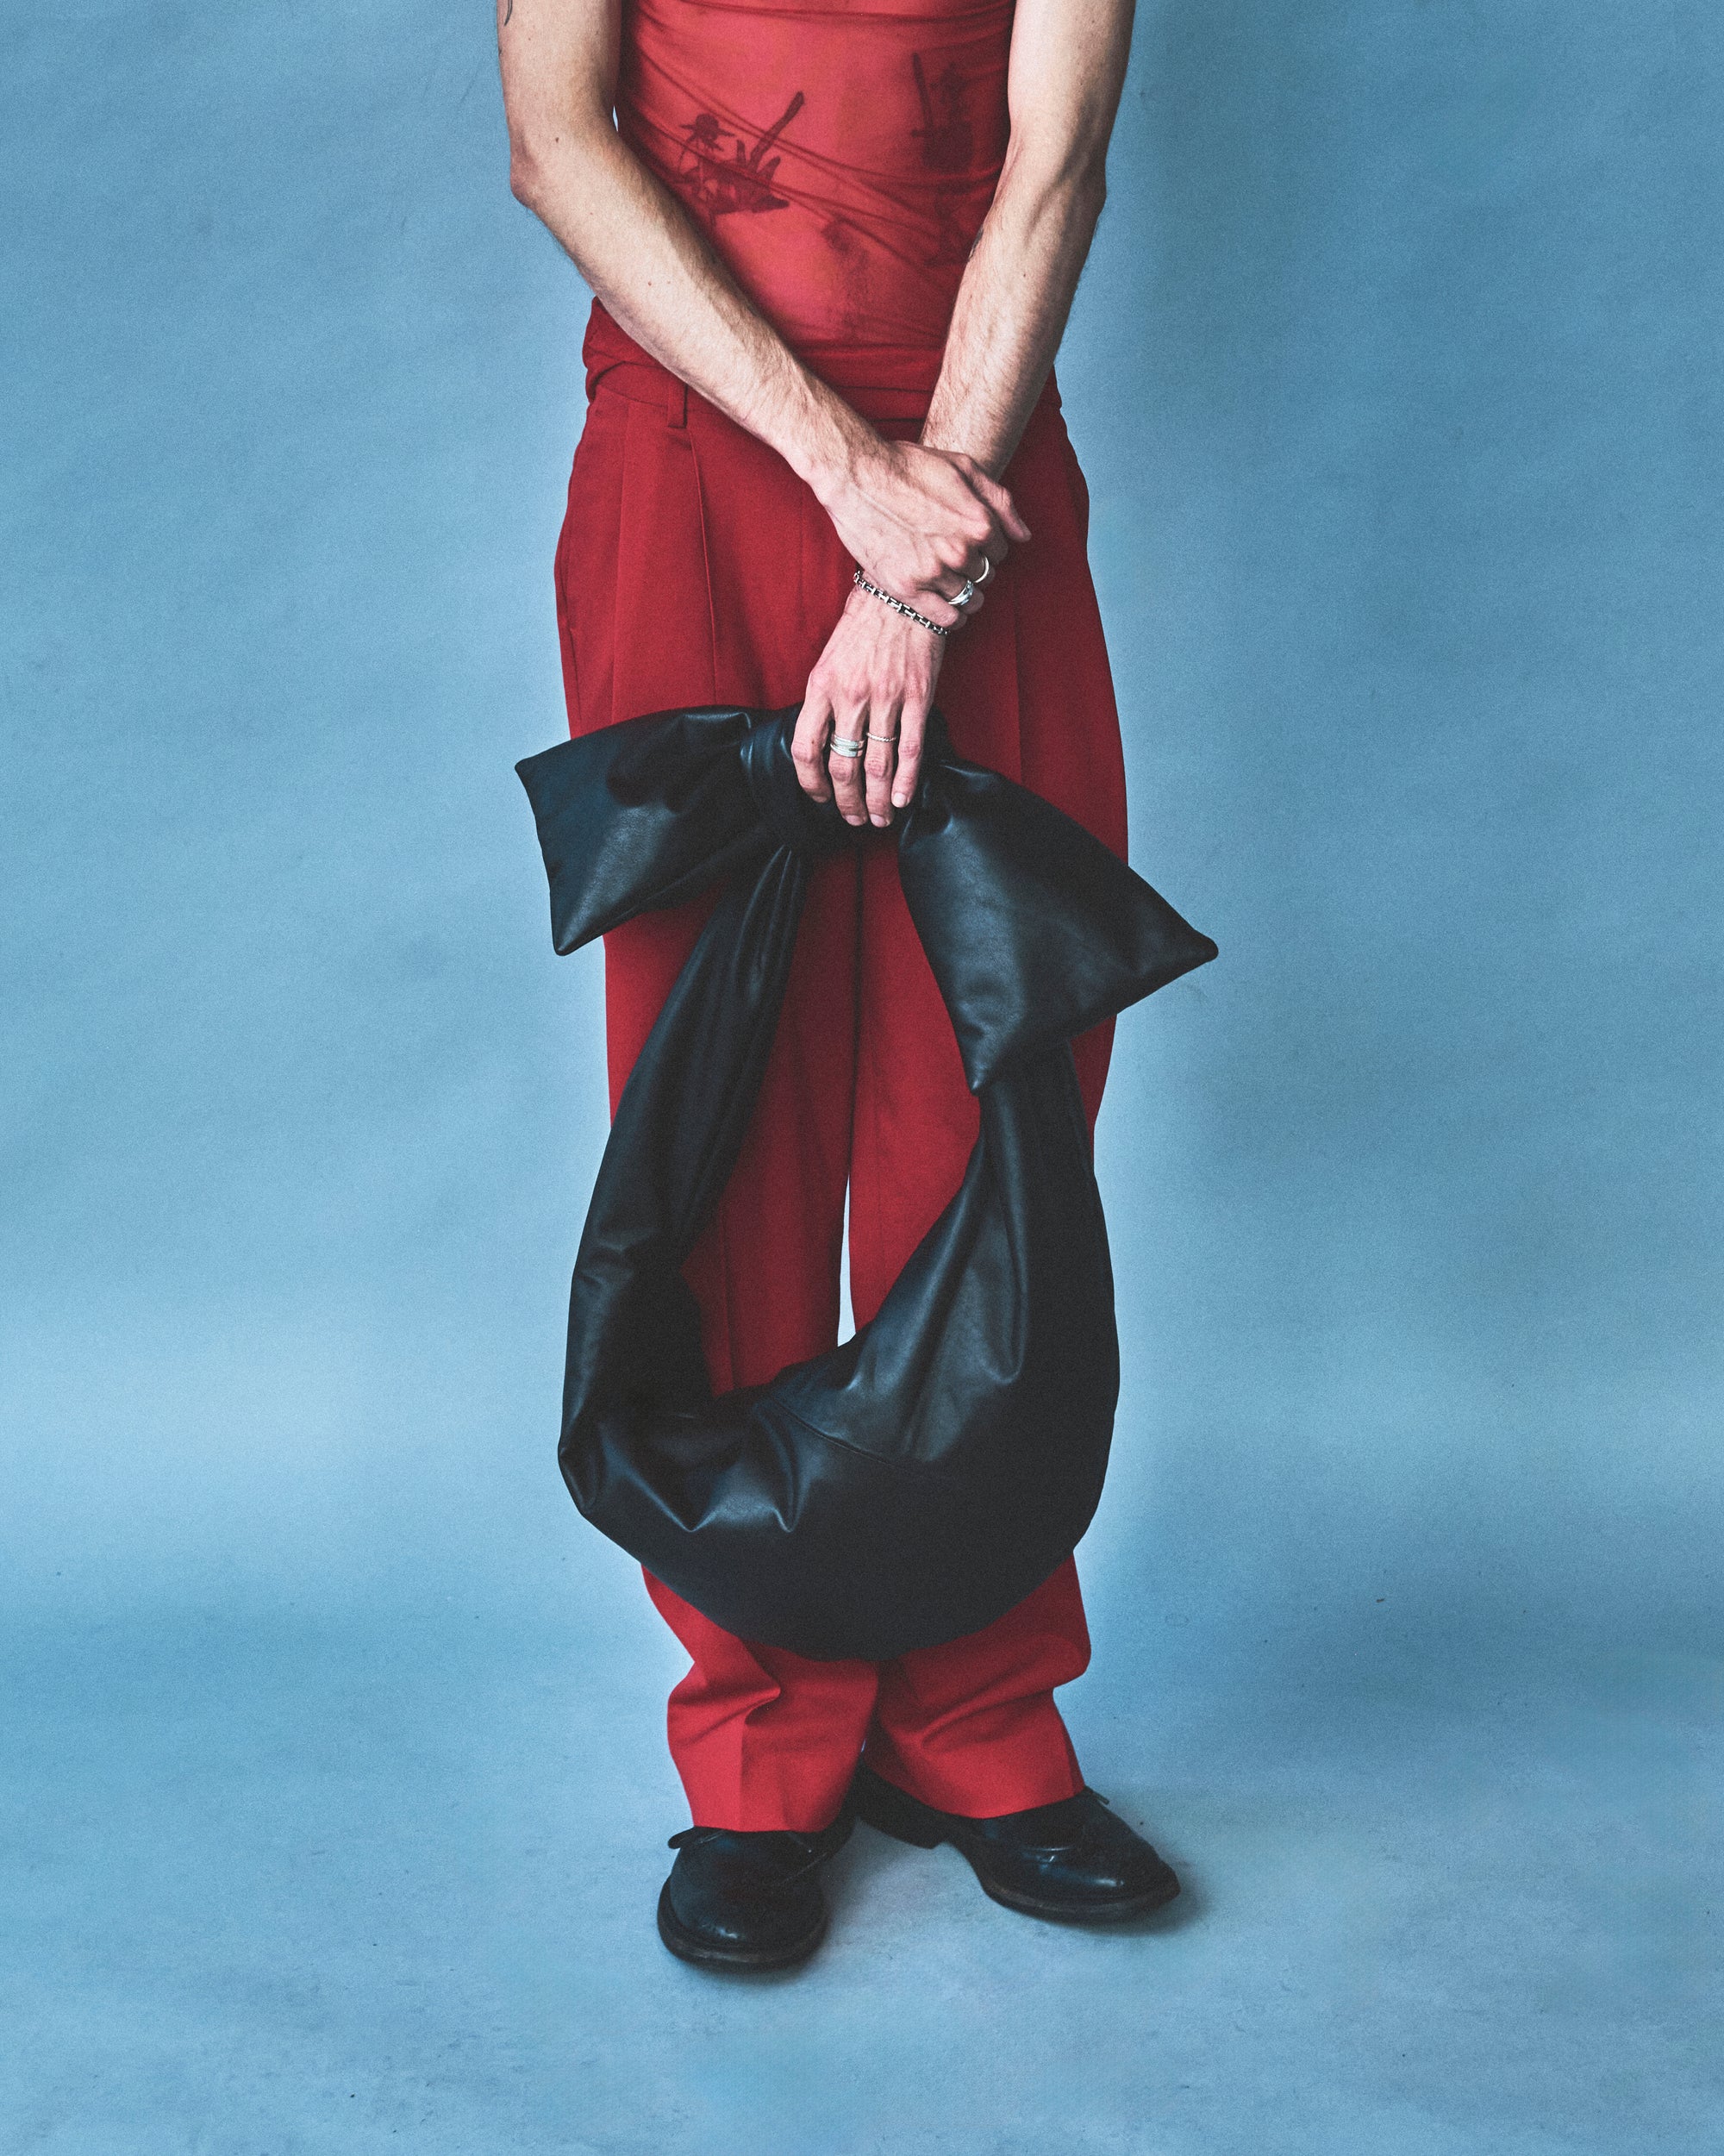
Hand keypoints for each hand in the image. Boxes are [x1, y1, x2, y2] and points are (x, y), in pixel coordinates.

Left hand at [793, 586, 945, 824]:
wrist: (901, 593)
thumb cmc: (863, 626)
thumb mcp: (829, 660)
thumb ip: (824, 701)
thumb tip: (823, 743)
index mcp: (821, 686)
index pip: (806, 748)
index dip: (810, 783)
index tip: (820, 797)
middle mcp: (850, 696)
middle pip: (842, 766)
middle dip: (846, 802)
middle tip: (853, 819)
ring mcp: (885, 698)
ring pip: (876, 765)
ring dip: (876, 800)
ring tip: (879, 818)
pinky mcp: (917, 697)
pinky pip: (910, 749)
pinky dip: (906, 780)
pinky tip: (902, 799)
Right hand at [810, 433, 1029, 626]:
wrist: (856, 475)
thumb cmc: (909, 466)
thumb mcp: (963, 468)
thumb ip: (1000, 501)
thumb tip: (1023, 537)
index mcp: (978, 522)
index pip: (1001, 552)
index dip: (987, 547)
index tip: (969, 542)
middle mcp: (960, 550)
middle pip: (985, 576)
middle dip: (974, 568)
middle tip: (953, 559)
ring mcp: (933, 572)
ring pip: (967, 598)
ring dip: (963, 592)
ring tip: (947, 580)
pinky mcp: (907, 588)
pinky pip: (945, 618)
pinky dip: (952, 617)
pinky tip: (946, 606)